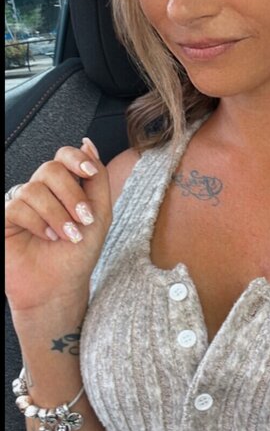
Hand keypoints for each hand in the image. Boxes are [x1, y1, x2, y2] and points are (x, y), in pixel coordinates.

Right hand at [5, 138, 111, 313]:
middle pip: (51, 169)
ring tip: (68, 235)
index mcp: (63, 185)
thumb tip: (88, 144)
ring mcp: (20, 203)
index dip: (75, 158)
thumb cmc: (79, 253)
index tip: (89, 171)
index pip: (63, 155)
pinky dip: (38, 223)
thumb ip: (97, 178)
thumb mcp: (99, 214)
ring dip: (58, 214)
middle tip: (84, 219)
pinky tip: (47, 237)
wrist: (60, 287)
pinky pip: (18, 207)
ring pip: (35, 189)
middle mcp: (40, 190)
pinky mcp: (4, 219)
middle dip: (72, 194)